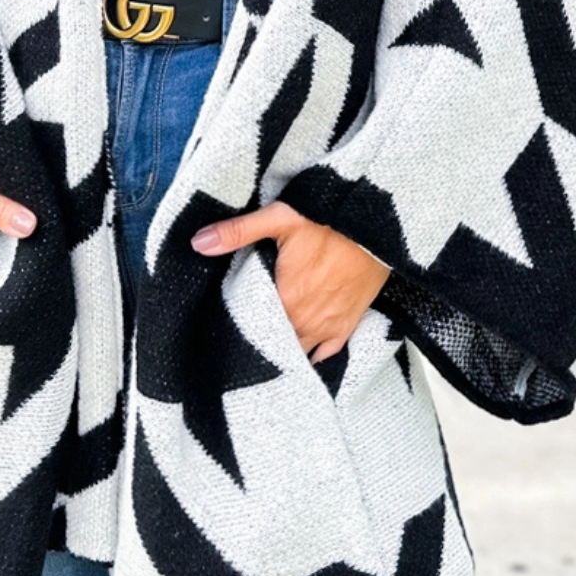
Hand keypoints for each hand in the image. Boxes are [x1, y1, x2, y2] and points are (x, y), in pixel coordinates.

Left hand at [190, 202, 389, 364]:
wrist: (376, 225)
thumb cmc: (329, 219)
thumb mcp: (280, 218)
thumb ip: (237, 232)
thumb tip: (198, 242)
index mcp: (286, 299)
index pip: (255, 327)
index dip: (242, 328)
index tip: (231, 327)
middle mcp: (307, 319)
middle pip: (277, 343)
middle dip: (263, 342)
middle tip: (248, 339)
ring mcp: (330, 324)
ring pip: (301, 350)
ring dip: (286, 348)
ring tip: (270, 349)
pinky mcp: (350, 321)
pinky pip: (330, 351)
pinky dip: (316, 354)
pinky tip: (304, 357)